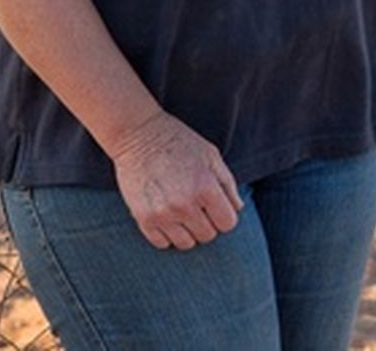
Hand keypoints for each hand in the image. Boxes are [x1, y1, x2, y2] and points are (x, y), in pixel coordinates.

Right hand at [111, 110, 243, 250]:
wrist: (137, 133)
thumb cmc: (178, 141)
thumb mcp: (210, 154)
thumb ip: (228, 183)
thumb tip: (237, 208)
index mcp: (205, 187)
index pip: (227, 223)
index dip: (224, 215)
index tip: (215, 206)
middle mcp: (185, 204)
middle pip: (207, 235)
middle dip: (206, 222)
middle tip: (197, 206)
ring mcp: (163, 213)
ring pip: (186, 243)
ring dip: (187, 231)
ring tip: (181, 211)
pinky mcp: (143, 218)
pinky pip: (162, 243)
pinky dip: (166, 234)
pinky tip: (165, 215)